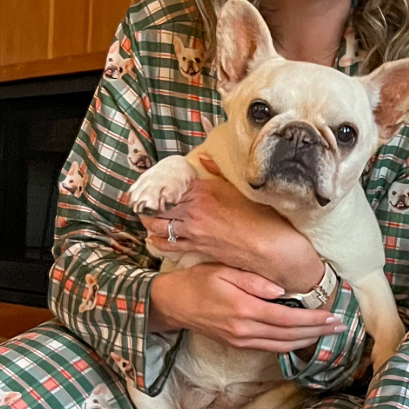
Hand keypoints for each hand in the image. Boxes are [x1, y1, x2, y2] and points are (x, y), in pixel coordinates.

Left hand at [141, 157, 322, 293]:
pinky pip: (168, 245)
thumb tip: (204, 159)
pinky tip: (155, 237)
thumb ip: (217, 173)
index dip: (155, 184)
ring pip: (158, 227)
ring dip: (149, 221)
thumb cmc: (259, 215)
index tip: (148, 182)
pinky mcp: (196, 248)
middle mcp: (192, 212)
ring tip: (146, 216)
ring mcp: (192, 232)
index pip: (168, 186)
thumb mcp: (239, 188)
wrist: (267, 246)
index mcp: (202, 192)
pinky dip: (158, 241)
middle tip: (141, 199)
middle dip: (146, 203)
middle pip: (157, 207)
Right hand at [148, 262, 344, 351]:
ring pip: (282, 346)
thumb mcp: (224, 270)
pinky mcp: (237, 344)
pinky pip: (270, 348)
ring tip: (328, 333)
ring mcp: (241, 340)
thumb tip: (281, 290)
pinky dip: (290, 345)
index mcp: (244, 309)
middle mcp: (245, 330)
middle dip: (318, 332)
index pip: (288, 318)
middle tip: (341, 326)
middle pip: (289, 336)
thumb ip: (254, 280)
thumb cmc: (199, 280)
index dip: (313, 319)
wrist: (173, 303)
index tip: (334, 316)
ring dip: (307, 341)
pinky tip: (303, 338)